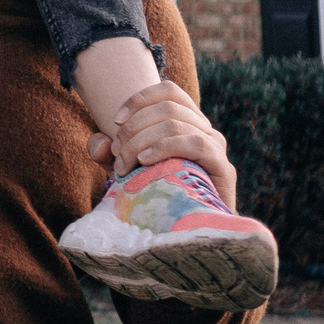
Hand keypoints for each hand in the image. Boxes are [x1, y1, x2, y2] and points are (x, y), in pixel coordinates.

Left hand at [85, 81, 237, 208]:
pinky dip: (165, 147)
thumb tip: (101, 143)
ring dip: (142, 141)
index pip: (168, 91)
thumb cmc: (156, 195)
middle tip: (118, 156)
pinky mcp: (223, 168)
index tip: (114, 120)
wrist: (186, 232)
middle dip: (133, 129)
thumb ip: (107, 153)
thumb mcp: (124, 170)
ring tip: (126, 166)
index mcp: (186, 122)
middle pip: (167, 108)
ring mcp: (216, 147)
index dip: (140, 99)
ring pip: (176, 124)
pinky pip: (195, 143)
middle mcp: (204, 129)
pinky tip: (145, 161)